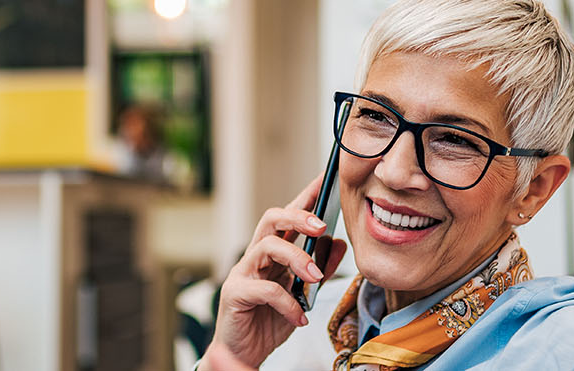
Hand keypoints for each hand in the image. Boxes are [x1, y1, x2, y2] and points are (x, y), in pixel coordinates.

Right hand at [204, 176, 347, 368]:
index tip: (325, 179)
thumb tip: (338, 243)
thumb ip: (318, 269)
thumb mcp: (303, 295)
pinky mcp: (234, 293)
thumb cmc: (269, 321)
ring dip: (297, 258)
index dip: (305, 196)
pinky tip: (300, 316)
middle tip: (321, 225)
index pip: (288, 217)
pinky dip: (287, 302)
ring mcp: (242, 273)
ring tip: (316, 277)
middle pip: (271, 220)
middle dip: (297, 216)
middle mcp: (255, 257)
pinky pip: (264, 288)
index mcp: (273, 253)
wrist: (243, 353)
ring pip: (267, 246)